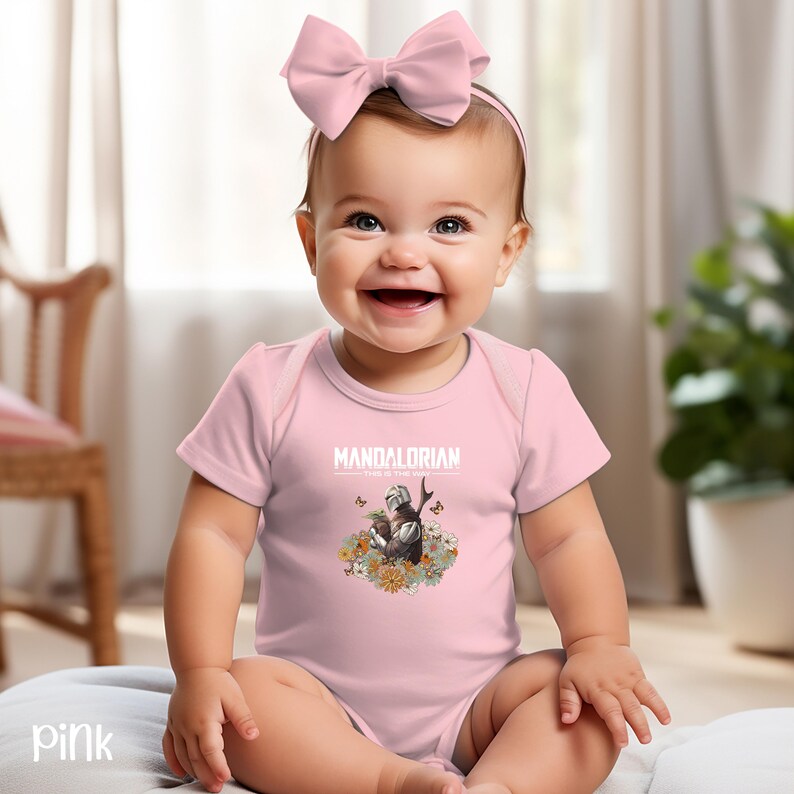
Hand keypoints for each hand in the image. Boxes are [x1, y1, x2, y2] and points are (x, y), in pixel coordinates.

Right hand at [163, 666, 258, 791]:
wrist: (197, 665)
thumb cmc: (218, 681)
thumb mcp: (235, 697)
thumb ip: (243, 717)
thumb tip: (254, 736)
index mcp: (204, 721)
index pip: (210, 751)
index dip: (218, 766)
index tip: (226, 778)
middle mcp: (187, 726)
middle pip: (196, 758)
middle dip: (206, 775)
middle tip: (217, 789)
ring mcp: (177, 725)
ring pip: (183, 755)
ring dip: (193, 771)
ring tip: (205, 782)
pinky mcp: (172, 722)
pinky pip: (168, 746)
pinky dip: (173, 761)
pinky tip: (181, 773)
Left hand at [558, 640, 670, 746]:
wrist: (594, 641)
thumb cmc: (579, 666)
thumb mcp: (567, 681)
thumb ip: (568, 701)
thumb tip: (566, 721)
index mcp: (598, 689)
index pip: (610, 710)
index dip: (617, 727)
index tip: (622, 743)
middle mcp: (615, 686)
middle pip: (629, 707)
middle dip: (638, 724)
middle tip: (644, 741)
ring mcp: (628, 680)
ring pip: (642, 699)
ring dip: (649, 716)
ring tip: (652, 734)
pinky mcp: (637, 675)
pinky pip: (650, 690)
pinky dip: (659, 704)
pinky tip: (666, 719)